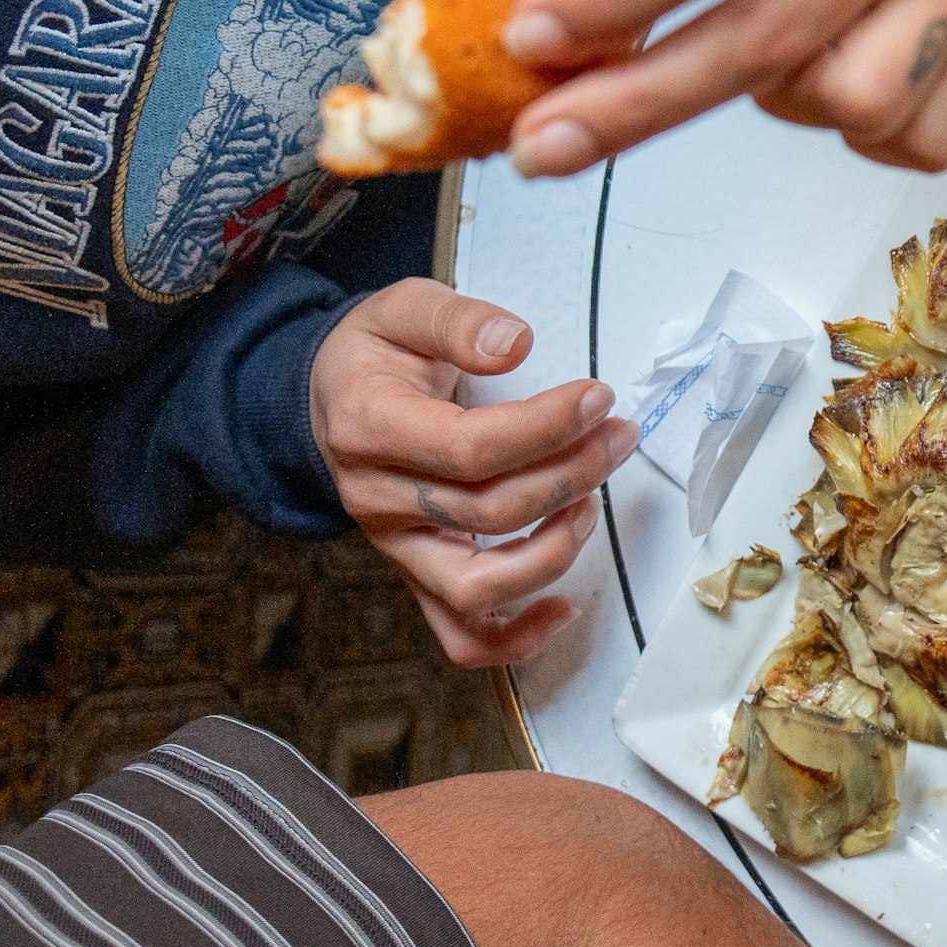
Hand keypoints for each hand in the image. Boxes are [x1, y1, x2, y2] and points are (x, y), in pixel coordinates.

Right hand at [311, 282, 629, 668]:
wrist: (330, 401)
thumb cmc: (374, 356)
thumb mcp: (403, 308)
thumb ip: (457, 320)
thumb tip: (514, 344)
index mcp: (367, 428)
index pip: (469, 448)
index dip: (545, 428)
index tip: (597, 398)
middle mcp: (375, 499)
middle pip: (487, 512)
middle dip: (570, 475)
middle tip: (617, 435)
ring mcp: (395, 547)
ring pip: (476, 587)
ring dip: (552, 552)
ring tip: (592, 501)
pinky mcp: (415, 576)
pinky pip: (459, 635)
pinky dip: (514, 638)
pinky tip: (563, 607)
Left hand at [501, 0, 946, 177]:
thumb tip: (559, 52)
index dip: (614, 1)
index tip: (535, 44)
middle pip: (766, 37)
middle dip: (640, 102)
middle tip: (549, 141)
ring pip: (849, 103)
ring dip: (779, 101)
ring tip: (768, 49)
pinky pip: (911, 142)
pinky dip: (858, 134)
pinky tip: (836, 73)